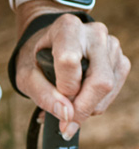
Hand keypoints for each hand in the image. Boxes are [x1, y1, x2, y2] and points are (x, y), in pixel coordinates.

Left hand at [15, 11, 130, 138]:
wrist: (50, 46)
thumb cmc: (36, 60)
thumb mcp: (27, 75)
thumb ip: (42, 94)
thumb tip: (67, 116)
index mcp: (67, 26)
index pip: (69, 61)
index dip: (65, 88)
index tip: (58, 100)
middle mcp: (93, 32)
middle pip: (99, 80)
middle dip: (83, 107)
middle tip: (67, 121)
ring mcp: (111, 46)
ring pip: (108, 89)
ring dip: (89, 106)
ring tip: (69, 103)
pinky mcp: (121, 60)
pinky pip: (114, 91)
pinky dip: (97, 103)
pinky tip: (82, 97)